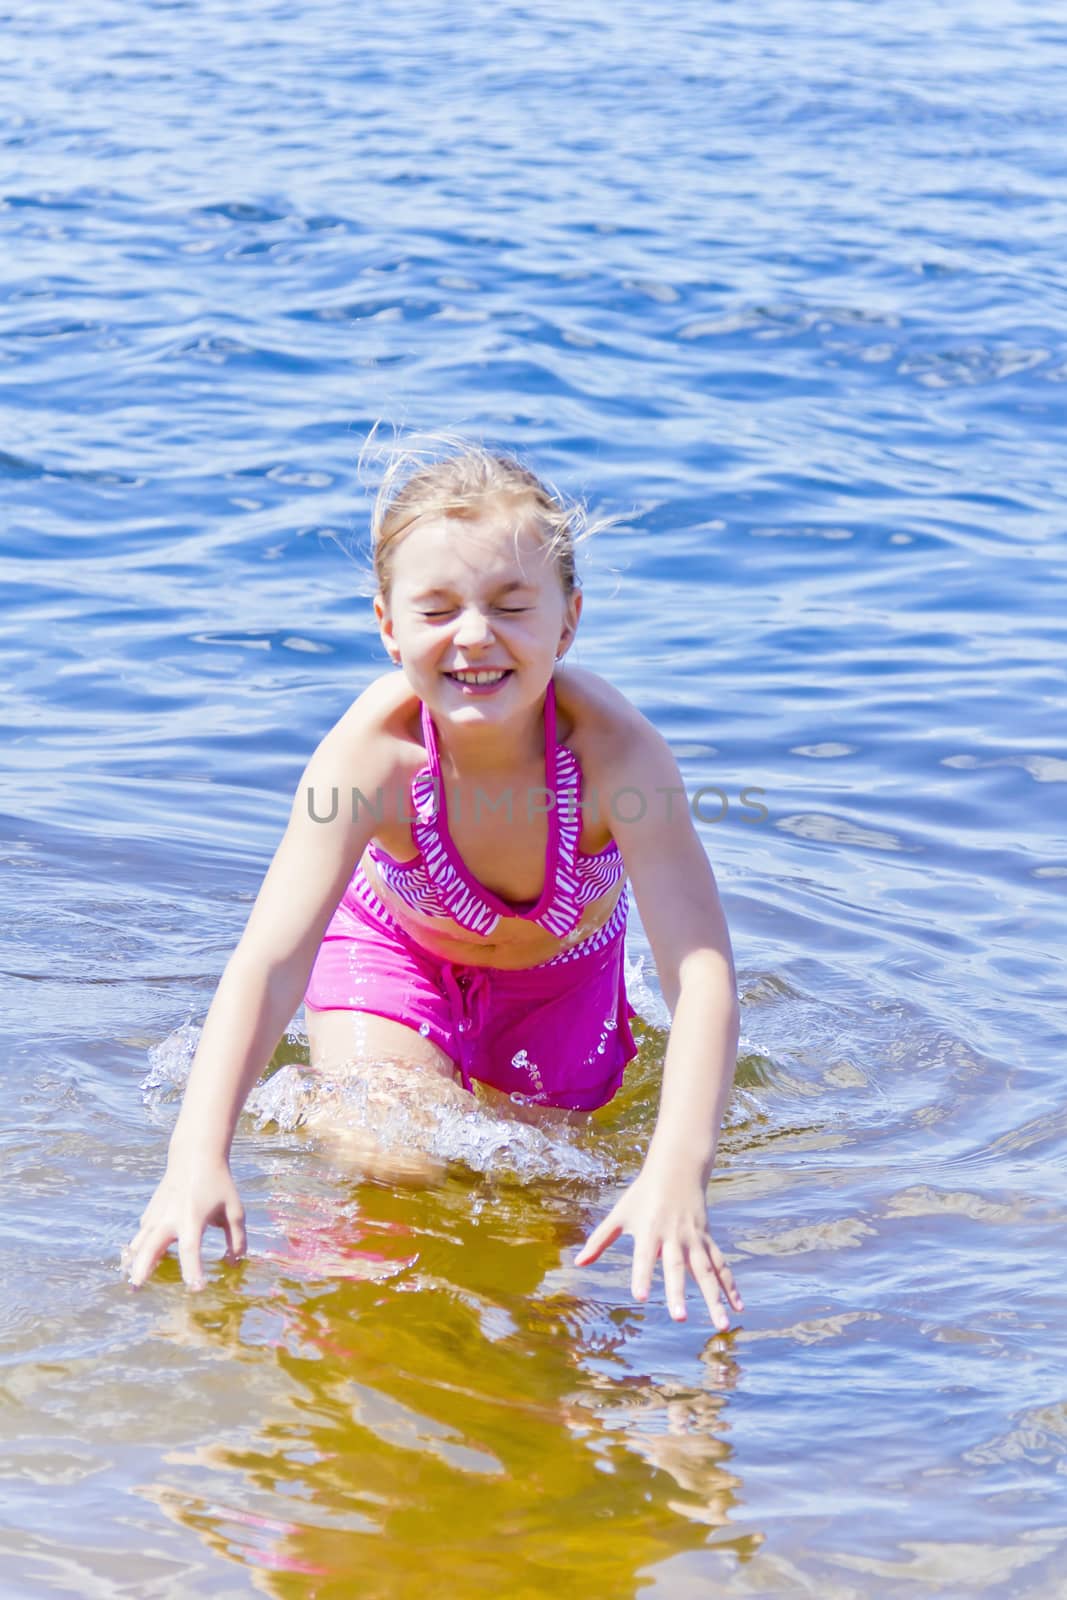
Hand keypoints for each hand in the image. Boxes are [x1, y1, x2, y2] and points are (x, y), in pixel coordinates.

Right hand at [124, 1152, 245, 1290]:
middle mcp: (170, 1218)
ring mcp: (156, 1214)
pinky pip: (143, 1234)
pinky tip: (138, 1262)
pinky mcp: (151, 1212)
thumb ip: (236, 1238)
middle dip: (142, 1268)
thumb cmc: (218, 1183)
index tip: (196, 1289)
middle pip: (151, 1247)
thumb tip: (235, 1263)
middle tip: (137, 1287)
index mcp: (193, 1218)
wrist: (195, 1156)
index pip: (190, 1249)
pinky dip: (138, 1249)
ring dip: (134, 1261)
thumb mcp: (234, 1209)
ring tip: (131, 1280)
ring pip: (139, 1241)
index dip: (193, 1270)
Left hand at [573, 1164, 742, 1329]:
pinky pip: (720, 1266)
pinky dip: (731, 1286)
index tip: (639, 1297)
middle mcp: (674, 1237)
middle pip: (677, 1268)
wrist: (677, 1169)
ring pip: (707, 1272)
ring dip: (715, 1298)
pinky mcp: (707, 1240)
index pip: (644, 1257)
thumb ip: (599, 1240)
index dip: (642, 1276)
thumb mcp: (620, 1214)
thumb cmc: (642, 1195)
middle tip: (679, 1318)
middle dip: (678, 1292)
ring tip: (722, 1325)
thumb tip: (578, 1263)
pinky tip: (738, 1307)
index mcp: (650, 1231)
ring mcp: (694, 1239)